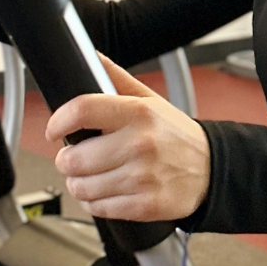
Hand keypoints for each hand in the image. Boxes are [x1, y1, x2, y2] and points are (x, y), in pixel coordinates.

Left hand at [46, 54, 210, 222]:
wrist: (212, 168)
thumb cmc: (177, 135)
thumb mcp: (151, 101)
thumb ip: (116, 79)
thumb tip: (90, 57)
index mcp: (139, 113)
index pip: (81, 110)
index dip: (58, 121)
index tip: (54, 129)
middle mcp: (140, 144)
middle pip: (73, 157)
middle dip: (67, 159)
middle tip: (77, 157)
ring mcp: (142, 177)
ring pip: (81, 187)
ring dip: (78, 183)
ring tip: (90, 176)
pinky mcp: (145, 205)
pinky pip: (98, 208)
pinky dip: (94, 202)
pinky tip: (105, 191)